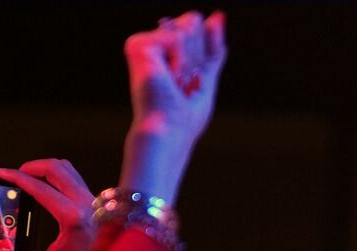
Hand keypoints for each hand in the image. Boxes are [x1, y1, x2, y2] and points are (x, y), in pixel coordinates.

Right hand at [0, 159, 95, 250]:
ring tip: (31, 178)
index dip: (17, 178)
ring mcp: (95, 201)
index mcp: (73, 216)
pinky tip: (49, 187)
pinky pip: (76, 178)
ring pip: (68, 170)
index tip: (2, 174)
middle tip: (16, 174)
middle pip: (55, 168)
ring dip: (46, 169)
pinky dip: (59, 176)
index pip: (40, 187)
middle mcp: (86, 203)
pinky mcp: (99, 202)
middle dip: (31, 167)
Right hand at [120, 11, 227, 202]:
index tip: (192, 80)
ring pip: (186, 26)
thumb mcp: (206, 77)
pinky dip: (180, 60)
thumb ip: (213, 48)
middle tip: (183, 84)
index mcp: (166, 55)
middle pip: (193, 24)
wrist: (169, 129)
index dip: (205, 52)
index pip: (196, 32)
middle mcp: (153, 46)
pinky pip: (176, 36)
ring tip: (175, 82)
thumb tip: (218, 15)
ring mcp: (144, 45)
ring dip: (190, 61)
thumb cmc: (185, 115)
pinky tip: (168, 76)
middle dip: (198, 57)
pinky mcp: (138, 44)